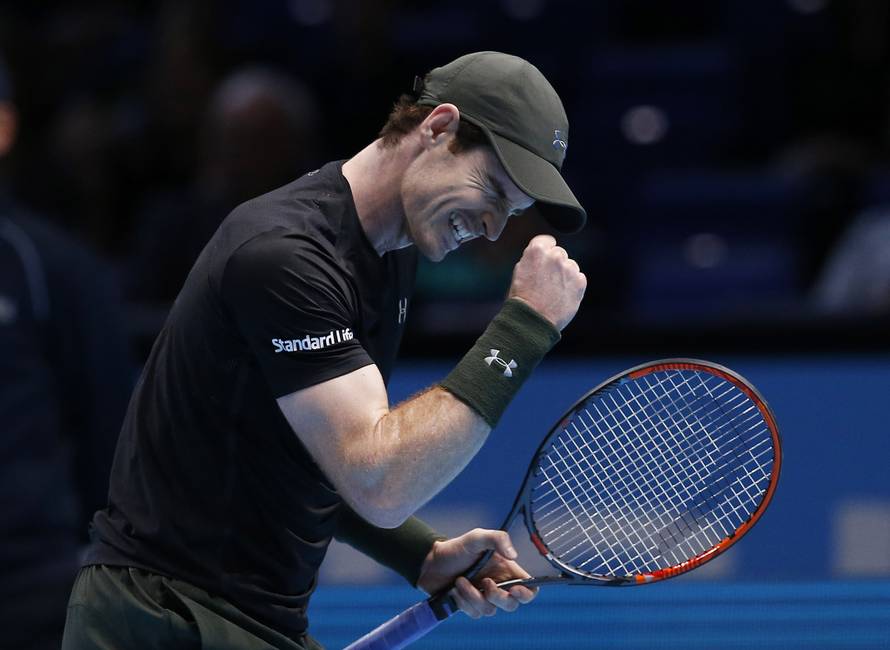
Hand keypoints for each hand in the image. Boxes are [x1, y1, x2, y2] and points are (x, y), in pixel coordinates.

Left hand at [416, 528, 536, 618]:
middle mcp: (498, 585)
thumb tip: (514, 555)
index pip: (528, 586)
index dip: (528, 592)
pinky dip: (464, 602)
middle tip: (485, 583)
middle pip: (512, 604)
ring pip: (491, 610)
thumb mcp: (476, 537)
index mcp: (506, 570)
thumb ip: (497, 539)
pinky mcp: (470, 606)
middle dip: (498, 597)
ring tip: (460, 580)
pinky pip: (475, 613)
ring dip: (474, 596)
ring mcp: (484, 597)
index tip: (516, 589)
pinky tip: (455, 589)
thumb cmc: (456, 548)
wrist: (431, 562)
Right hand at [508, 234, 585, 330]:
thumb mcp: (520, 272)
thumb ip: (533, 260)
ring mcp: (569, 268)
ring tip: (553, 291)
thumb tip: (542, 258)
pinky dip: (573, 286)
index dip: (545, 251)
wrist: (532, 320)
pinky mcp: (580, 281)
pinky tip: (561, 296)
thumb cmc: (522, 299)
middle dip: (555, 264)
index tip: (543, 261)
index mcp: (537, 250)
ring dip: (565, 275)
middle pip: (559, 253)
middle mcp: (555, 255)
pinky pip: (579, 278)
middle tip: (547, 281)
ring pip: (570, 266)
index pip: (547, 241)